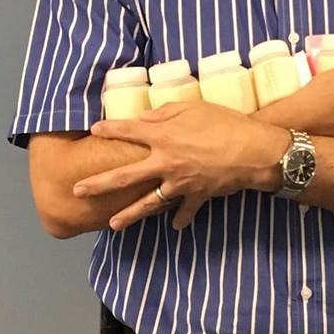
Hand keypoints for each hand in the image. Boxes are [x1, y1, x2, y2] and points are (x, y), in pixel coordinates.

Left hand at [72, 102, 288, 230]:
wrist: (254, 152)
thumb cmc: (226, 123)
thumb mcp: (195, 107)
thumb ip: (166, 112)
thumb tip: (144, 117)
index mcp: (163, 136)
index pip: (128, 131)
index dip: (109, 129)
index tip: (93, 130)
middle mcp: (165, 162)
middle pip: (125, 176)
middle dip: (99, 184)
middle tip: (78, 191)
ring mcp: (180, 183)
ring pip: (149, 202)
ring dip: (130, 215)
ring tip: (113, 225)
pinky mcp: (197, 195)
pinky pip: (185, 210)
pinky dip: (179, 218)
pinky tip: (173, 225)